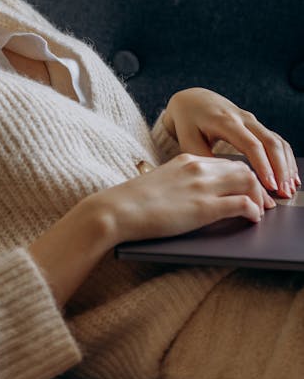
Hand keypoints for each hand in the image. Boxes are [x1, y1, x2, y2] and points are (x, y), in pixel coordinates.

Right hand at [98, 152, 277, 245]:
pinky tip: (252, 219)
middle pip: (242, 168)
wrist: (118, 209)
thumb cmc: (132, 201)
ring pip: (249, 182)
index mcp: (186, 159)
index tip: (245, 188)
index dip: (241, 176)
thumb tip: (191, 195)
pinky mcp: (205, 208)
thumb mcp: (161, 182)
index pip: (225, 162)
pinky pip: (243, 204)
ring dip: (259, 197)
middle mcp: (198, 167)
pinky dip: (254, 211)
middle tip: (261, 201)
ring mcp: (203, 186)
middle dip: (256, 184)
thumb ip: (179, 182)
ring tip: (260, 211)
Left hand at [162, 87, 299, 197]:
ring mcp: (253, 121)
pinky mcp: (257, 126)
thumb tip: (221, 181)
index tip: (269, 185)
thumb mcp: (188, 140)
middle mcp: (243, 118)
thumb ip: (203, 159)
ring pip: (277, 142)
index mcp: (225, 121)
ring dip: (286, 165)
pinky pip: (277, 141)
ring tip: (289, 189)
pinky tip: (290, 176)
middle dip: (280, 169)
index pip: (251, 144)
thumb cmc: (188, 123)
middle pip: (270, 142)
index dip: (263, 165)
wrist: (193, 100)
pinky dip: (286, 159)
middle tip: (283, 192)